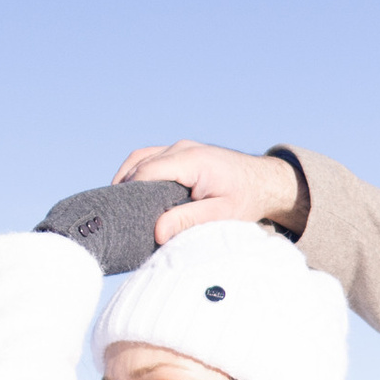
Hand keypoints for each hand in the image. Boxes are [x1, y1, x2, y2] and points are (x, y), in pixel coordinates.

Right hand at [114, 138, 308, 243]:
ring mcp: (180, 147)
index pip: (147, 172)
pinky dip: (137, 174)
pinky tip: (133, 196)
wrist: (264, 181)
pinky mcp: (179, 152)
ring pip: (139, 159)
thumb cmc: (245, 199)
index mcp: (192, 160)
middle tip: (115, 217)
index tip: (121, 218)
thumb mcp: (221, 214)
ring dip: (127, 180)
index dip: (129, 194)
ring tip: (120, 208)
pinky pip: (148, 158)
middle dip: (124, 189)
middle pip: (138, 164)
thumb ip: (189, 220)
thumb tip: (157, 231)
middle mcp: (182, 148)